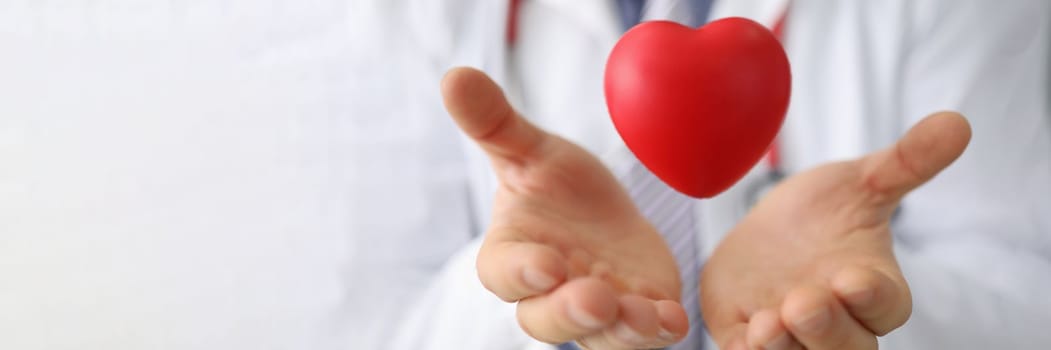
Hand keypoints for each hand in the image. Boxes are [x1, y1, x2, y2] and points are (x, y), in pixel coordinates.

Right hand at [441, 67, 688, 348]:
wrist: (605, 213)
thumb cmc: (557, 188)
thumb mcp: (531, 150)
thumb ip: (494, 124)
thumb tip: (455, 76)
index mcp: (513, 254)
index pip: (503, 273)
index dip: (521, 273)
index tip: (547, 264)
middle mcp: (549, 294)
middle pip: (545, 321)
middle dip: (570, 314)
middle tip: (595, 300)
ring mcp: (595, 313)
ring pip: (599, 338)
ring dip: (620, 331)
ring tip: (643, 314)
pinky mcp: (636, 316)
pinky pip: (644, 337)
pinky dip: (657, 331)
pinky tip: (673, 318)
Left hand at [701, 112, 970, 348]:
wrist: (764, 236)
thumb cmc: (822, 216)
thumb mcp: (857, 184)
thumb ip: (904, 163)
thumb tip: (956, 123)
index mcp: (872, 289)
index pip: (884, 306)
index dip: (870, 297)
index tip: (852, 279)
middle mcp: (839, 323)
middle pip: (847, 347)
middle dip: (827, 329)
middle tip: (804, 303)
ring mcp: (794, 337)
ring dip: (786, 346)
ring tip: (769, 323)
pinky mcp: (748, 339)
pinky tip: (745, 333)